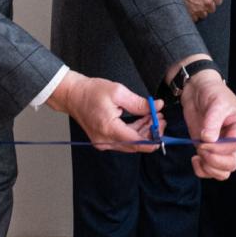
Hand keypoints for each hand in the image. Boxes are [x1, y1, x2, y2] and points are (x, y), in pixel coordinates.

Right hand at [45, 72, 161, 152]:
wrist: (72, 94)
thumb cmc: (91, 91)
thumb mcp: (118, 92)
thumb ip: (139, 103)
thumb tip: (157, 107)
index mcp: (109, 129)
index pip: (136, 142)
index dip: (153, 138)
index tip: (163, 129)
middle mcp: (105, 140)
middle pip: (135, 145)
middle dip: (151, 133)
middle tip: (161, 118)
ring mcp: (103, 142)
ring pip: (130, 143)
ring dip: (144, 132)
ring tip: (154, 116)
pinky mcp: (103, 139)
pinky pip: (123, 140)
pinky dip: (134, 131)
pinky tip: (143, 120)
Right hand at [177, 0, 226, 20]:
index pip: (219, 0)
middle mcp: (207, 2)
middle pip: (212, 8)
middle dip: (208, 5)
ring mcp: (199, 9)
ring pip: (204, 14)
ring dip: (201, 10)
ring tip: (194, 4)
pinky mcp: (190, 14)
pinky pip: (195, 18)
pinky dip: (193, 15)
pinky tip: (189, 8)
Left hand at [179, 69, 235, 179]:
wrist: (199, 91)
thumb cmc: (213, 92)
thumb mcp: (216, 102)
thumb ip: (213, 121)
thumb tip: (208, 140)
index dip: (220, 148)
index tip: (204, 140)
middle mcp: (235, 141)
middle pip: (232, 164)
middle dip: (215, 161)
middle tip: (201, 148)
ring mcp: (222, 148)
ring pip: (223, 171)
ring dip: (209, 168)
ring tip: (198, 156)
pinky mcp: (210, 151)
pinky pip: (210, 171)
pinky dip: (202, 170)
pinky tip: (195, 159)